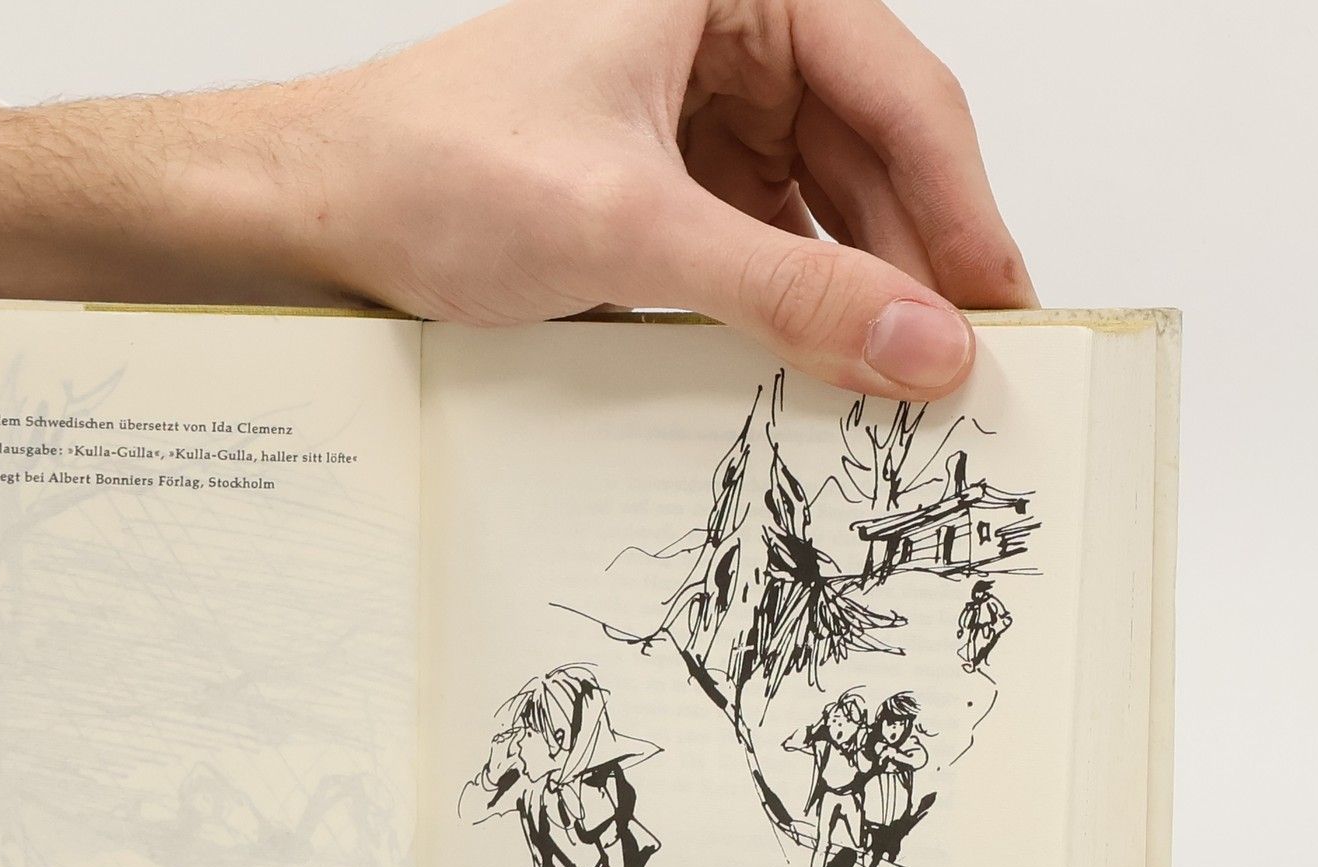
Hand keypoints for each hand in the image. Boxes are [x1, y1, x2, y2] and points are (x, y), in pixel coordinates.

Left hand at [0, 0, 1031, 399]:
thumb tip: (920, 344)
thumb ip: (788, 291)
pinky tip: (811, 363)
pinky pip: (755, 237)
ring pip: (815, 202)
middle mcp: (721, 33)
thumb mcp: (634, 232)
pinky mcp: (654, 178)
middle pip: (865, 151)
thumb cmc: (434, 169)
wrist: (314, 212)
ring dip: (852, 290)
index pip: (897, 93)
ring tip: (894, 382)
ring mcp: (688, 107)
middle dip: (913, 259)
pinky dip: (786, 300)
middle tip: (963, 366)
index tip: (1003, 307)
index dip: (961, 210)